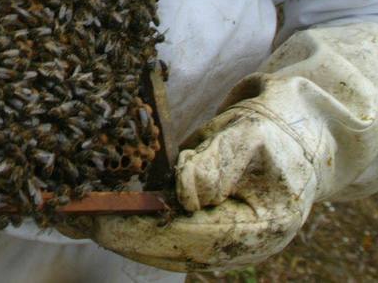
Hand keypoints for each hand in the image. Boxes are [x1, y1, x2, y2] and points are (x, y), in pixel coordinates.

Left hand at [74, 23, 377, 271]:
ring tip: (74, 218)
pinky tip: (100, 210)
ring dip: (119, 233)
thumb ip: (217, 162)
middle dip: (121, 236)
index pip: (189, 238)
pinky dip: (133, 223)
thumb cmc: (280, 127)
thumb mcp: (252, 134)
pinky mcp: (210, 227)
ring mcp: (226, 240)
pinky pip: (166, 232)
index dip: (142, 231)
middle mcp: (241, 245)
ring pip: (164, 246)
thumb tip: (184, 193)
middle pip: (171, 250)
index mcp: (259, 228)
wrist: (303, 130)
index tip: (101, 221)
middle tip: (73, 220)